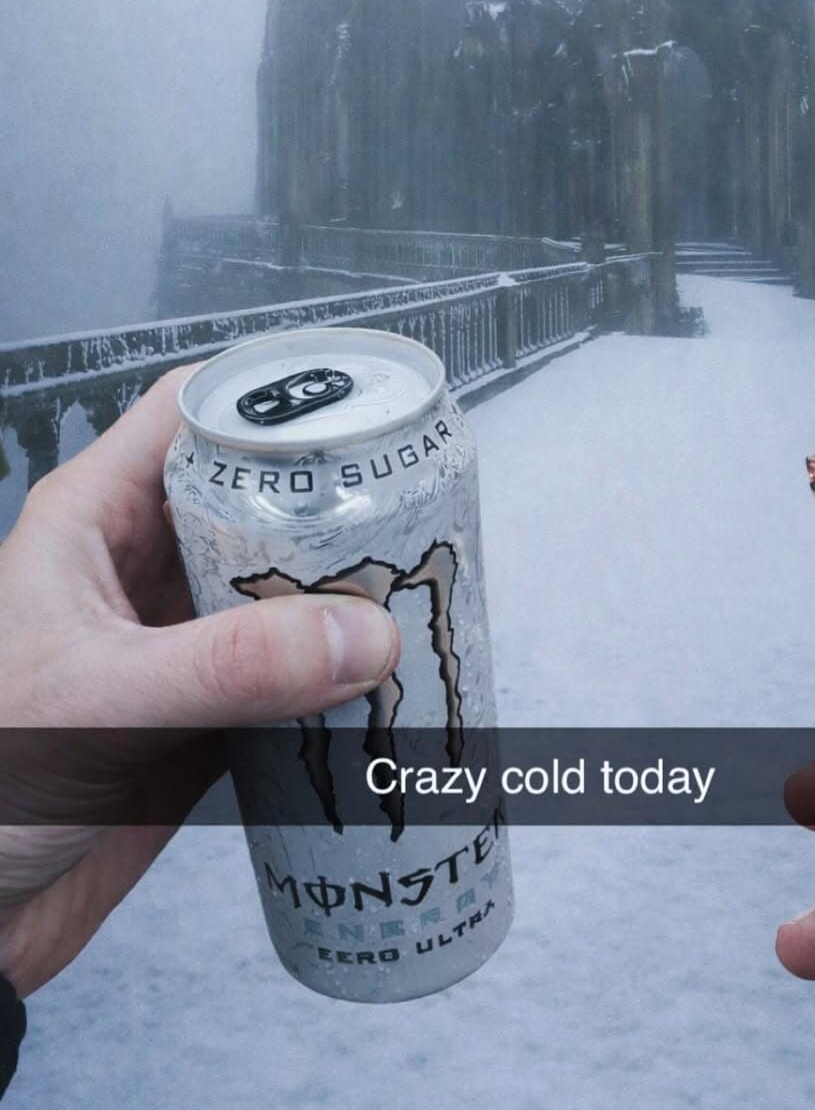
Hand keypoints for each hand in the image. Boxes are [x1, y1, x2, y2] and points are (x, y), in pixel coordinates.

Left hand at [0, 367, 399, 996]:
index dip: (271, 395)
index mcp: (93, 522)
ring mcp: (178, 646)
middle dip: (334, 503)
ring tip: (421, 592)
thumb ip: (228, 667)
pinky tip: (386, 684)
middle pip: (256, 500)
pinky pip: (290, 678)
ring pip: (280, 590)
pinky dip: (340, 679)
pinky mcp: (205, 718)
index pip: (190, 413)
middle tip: (417, 510)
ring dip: (345, 597)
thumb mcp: (98, 701)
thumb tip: (365, 634)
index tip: (360, 405)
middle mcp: (141, 571)